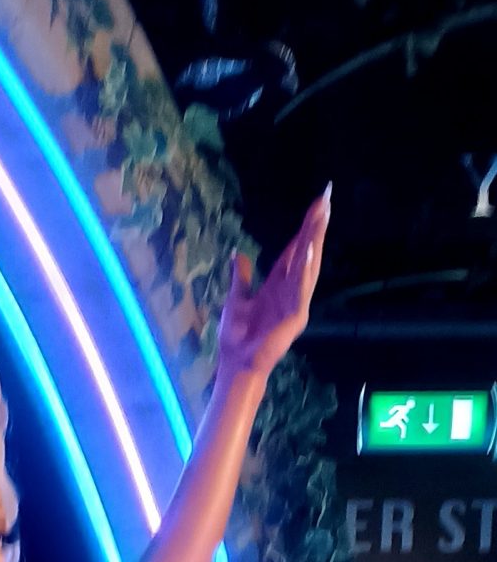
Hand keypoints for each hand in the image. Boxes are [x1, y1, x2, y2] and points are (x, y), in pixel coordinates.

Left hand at [217, 187, 330, 387]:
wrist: (236, 363)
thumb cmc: (236, 337)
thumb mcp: (235, 299)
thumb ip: (241, 277)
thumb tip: (239, 255)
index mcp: (277, 285)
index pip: (294, 250)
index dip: (304, 228)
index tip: (316, 205)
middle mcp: (290, 291)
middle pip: (306, 252)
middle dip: (315, 226)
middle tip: (326, 198)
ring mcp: (296, 303)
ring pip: (308, 266)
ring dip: (315, 241)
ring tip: (322, 216)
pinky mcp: (295, 318)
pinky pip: (302, 291)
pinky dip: (305, 272)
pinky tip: (309, 252)